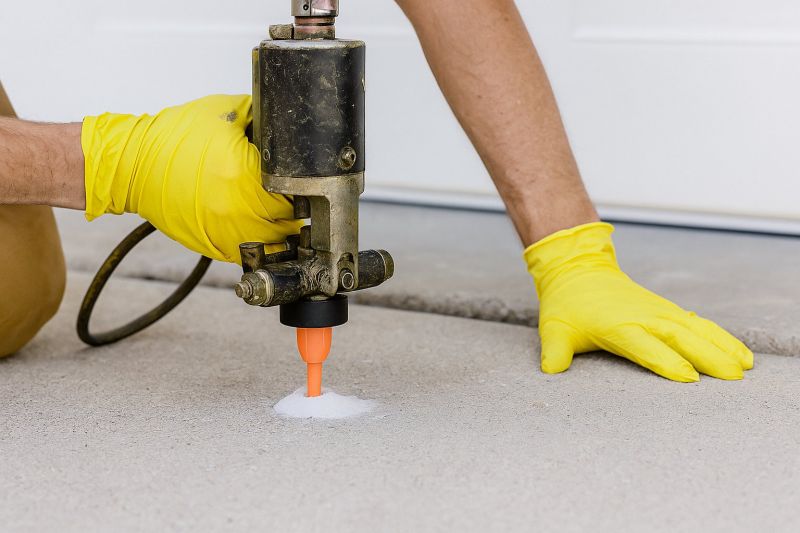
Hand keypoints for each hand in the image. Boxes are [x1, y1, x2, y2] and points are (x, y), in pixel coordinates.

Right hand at [82, 95, 301, 262]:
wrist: (133, 165)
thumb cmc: (174, 137)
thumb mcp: (225, 112)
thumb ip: (261, 116)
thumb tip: (289, 122)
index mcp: (245, 176)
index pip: (296, 191)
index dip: (303, 185)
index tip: (303, 178)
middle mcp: (239, 210)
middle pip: (291, 220)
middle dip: (296, 206)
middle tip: (295, 192)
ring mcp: (228, 234)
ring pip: (276, 243)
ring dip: (283, 227)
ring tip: (279, 210)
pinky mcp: (217, 247)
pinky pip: (253, 253)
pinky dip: (262, 242)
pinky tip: (259, 223)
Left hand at [524, 222, 752, 380]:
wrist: (577, 268)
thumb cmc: (566, 304)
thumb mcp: (554, 328)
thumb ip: (555, 351)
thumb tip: (550, 369)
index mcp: (618, 325)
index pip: (645, 347)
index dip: (666, 362)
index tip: (689, 379)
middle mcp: (643, 317)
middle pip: (680, 338)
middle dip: (707, 357)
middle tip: (732, 378)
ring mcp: (657, 311)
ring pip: (695, 328)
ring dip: (721, 345)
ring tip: (745, 366)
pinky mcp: (664, 309)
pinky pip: (696, 322)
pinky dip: (717, 335)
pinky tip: (737, 350)